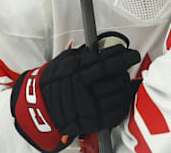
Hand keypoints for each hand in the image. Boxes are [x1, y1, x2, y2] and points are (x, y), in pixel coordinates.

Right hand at [10, 37, 139, 152]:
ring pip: (119, 92)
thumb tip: (100, 49)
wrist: (39, 109)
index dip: (122, 56)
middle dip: (124, 67)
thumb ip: (82, 55)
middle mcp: (81, 89)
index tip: (131, 53)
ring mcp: (87, 107)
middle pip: (115, 76)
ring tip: (122, 79)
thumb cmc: (51, 84)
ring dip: (125, 83)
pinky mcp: (93, 122)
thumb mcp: (62, 62)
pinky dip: (123, 102)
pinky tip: (122, 95)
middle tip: (126, 63)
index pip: (105, 62)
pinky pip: (117, 111)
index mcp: (74, 72)